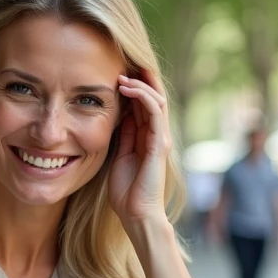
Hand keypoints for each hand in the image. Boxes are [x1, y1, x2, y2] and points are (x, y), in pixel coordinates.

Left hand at [108, 69, 172, 226]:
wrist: (136, 215)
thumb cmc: (126, 191)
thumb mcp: (119, 155)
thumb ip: (124, 135)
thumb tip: (120, 113)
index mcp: (147, 139)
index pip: (144, 106)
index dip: (134, 88)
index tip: (117, 73)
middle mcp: (157, 136)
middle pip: (154, 98)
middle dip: (141, 79)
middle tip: (125, 62)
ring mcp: (160, 139)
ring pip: (156, 101)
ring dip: (141, 84)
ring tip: (123, 73)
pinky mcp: (160, 144)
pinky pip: (154, 113)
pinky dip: (142, 96)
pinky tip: (128, 87)